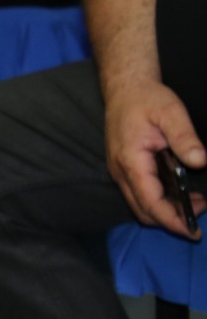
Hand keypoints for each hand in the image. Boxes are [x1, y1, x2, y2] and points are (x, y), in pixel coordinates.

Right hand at [106, 81, 205, 237]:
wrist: (124, 88)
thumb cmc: (147, 99)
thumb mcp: (171, 112)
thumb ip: (185, 138)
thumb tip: (201, 162)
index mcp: (131, 161)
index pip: (150, 202)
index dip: (172, 220)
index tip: (193, 230)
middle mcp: (120, 171)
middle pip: (143, 211)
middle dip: (171, 220)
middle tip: (201, 211)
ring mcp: (119, 171)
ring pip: (140, 205)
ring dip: (166, 212)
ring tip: (195, 203)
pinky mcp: (122, 168)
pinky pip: (139, 195)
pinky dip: (159, 202)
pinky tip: (179, 193)